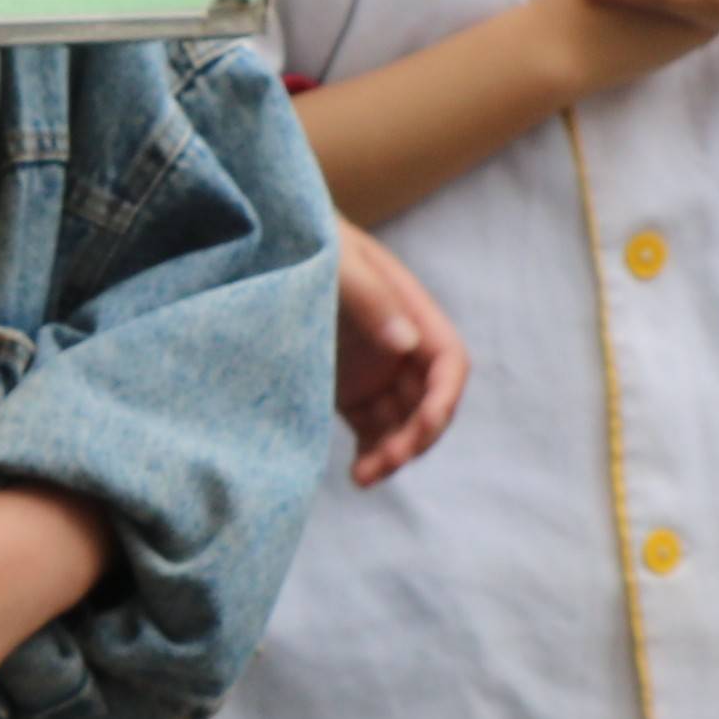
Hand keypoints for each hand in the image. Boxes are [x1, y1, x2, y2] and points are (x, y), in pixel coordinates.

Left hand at [329, 219, 466, 486]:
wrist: (269, 243)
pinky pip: (371, 430)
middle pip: (428, 403)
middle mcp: (400, 344)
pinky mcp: (347, 389)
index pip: (449, 361)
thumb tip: (406, 344)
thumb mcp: (338, 261)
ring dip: (394, 454)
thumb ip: (371, 297)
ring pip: (402, 424)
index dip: (445, 398)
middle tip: (385, 463)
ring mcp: (375, 369)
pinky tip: (358, 475)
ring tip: (364, 477)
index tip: (425, 426)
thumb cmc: (306, 241)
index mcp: (410, 311)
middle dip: (416, 437)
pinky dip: (371, 454)